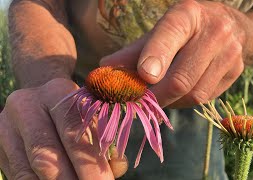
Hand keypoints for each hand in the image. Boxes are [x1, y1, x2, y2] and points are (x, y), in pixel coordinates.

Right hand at [0, 78, 127, 178]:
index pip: (73, 132)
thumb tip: (118, 168)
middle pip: (47, 154)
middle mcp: (27, 105)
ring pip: (28, 169)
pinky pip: (17, 174)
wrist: (40, 100)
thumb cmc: (74, 112)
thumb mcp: (92, 117)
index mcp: (57, 92)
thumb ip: (105, 142)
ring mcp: (7, 125)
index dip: (89, 164)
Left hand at [100, 0, 244, 107]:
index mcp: (188, 14)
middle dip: (156, 96)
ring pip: (194, 94)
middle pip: (181, 78)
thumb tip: (106, 70)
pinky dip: (186, 102)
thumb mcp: (162, 30)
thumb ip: (135, 50)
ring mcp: (231, 52)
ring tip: (158, 97)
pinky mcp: (237, 71)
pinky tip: (178, 94)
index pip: (170, 35)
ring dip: (171, 102)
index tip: (142, 77)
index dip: (155, 57)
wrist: (232, 26)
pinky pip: (206, 98)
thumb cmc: (188, 29)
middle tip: (140, 103)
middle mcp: (215, 31)